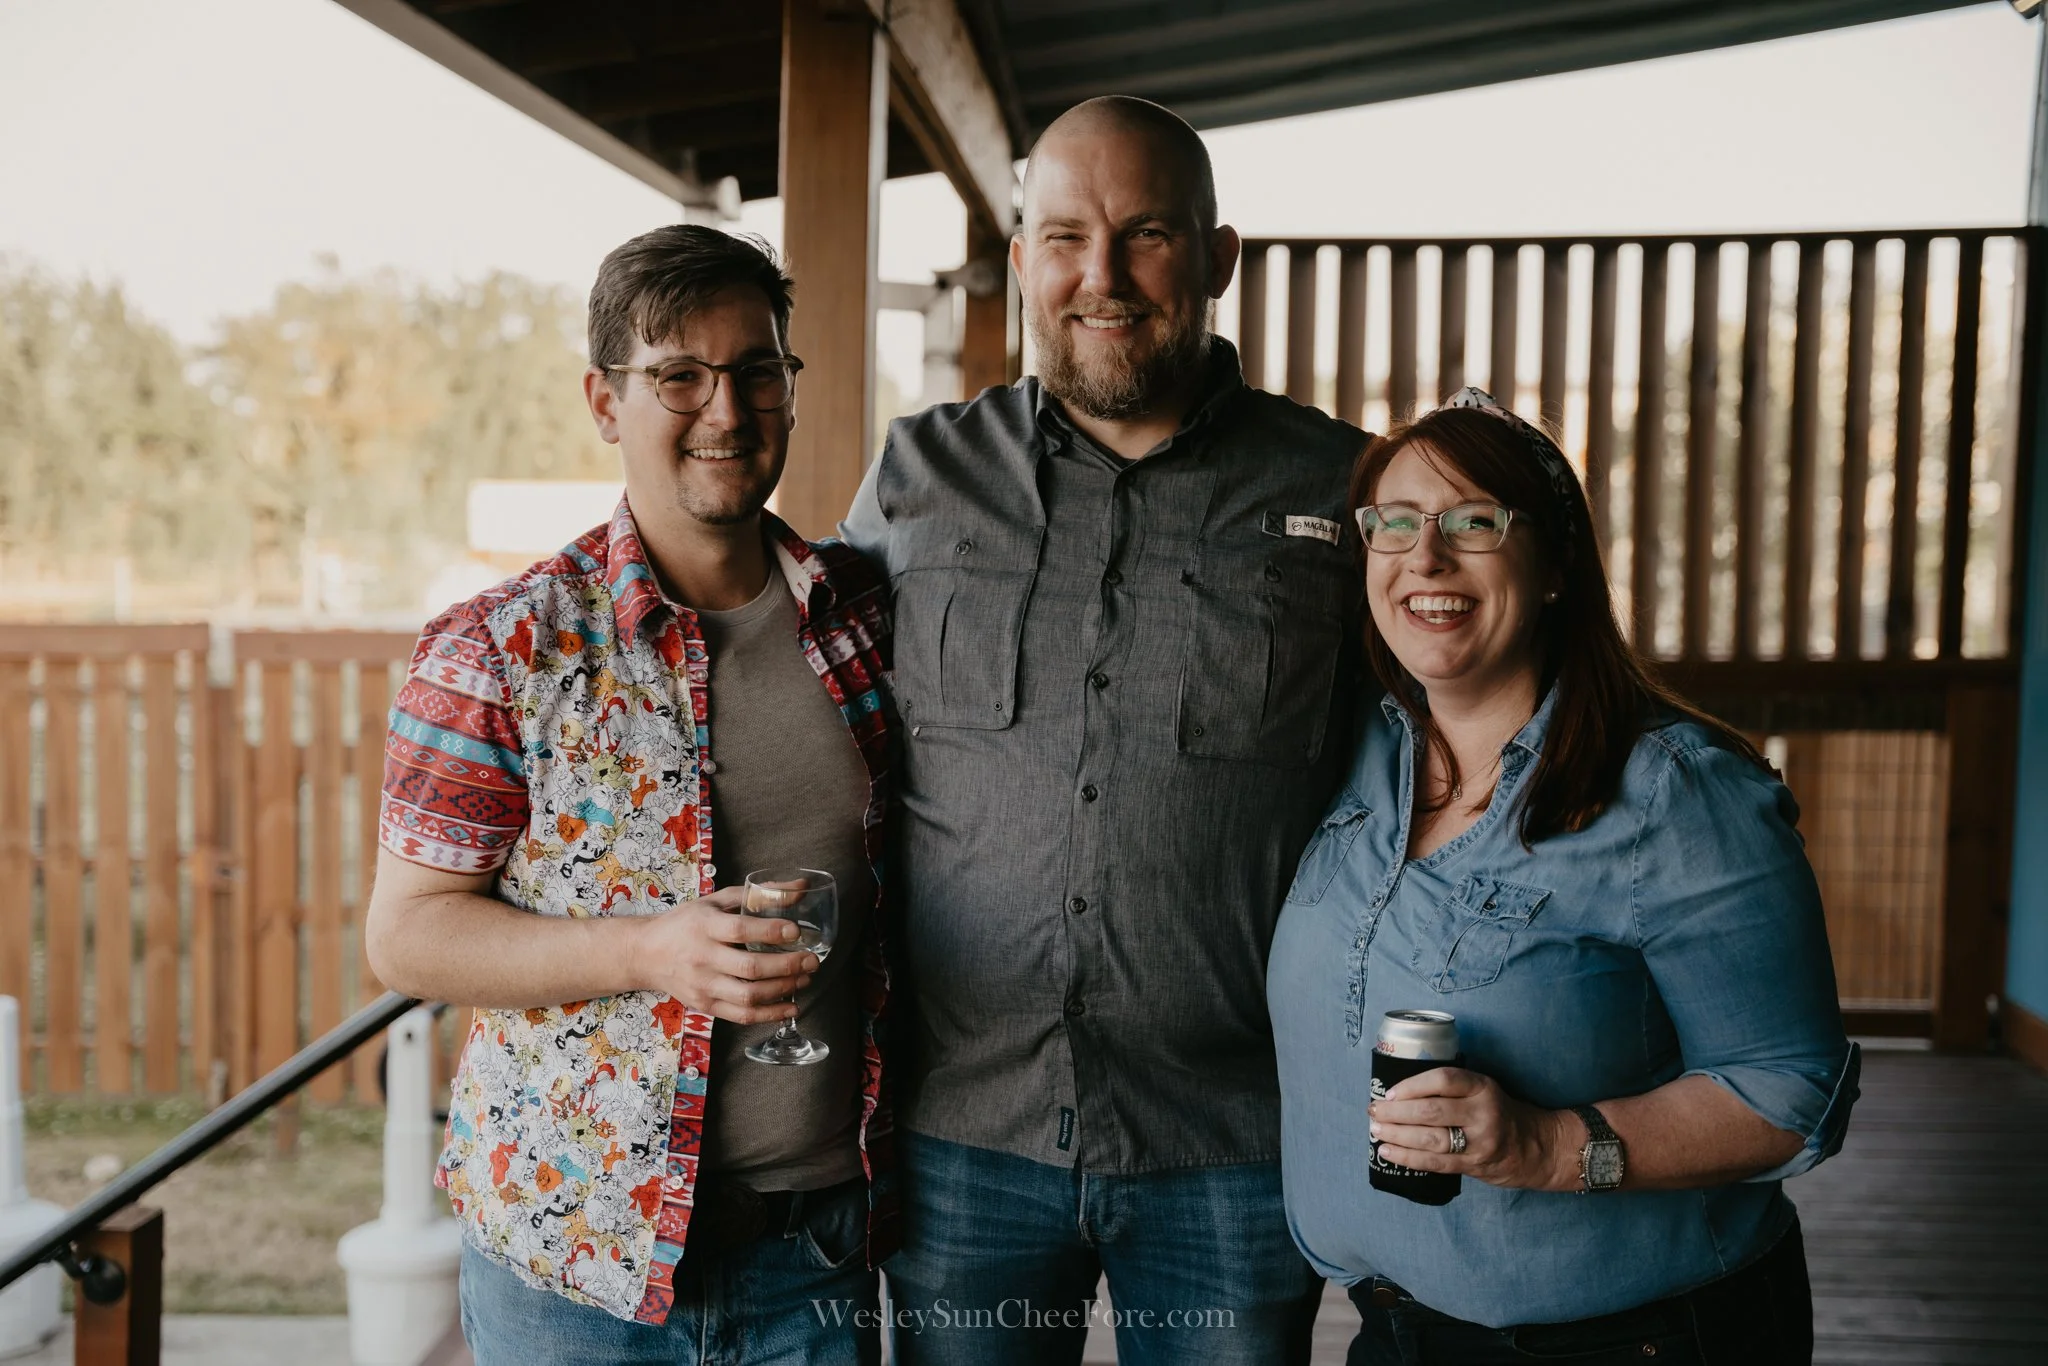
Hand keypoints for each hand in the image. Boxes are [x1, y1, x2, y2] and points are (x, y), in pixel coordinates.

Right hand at [633, 886, 817, 1023]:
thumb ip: (759, 894)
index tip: (796, 930)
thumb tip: (801, 888)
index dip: (770, 931)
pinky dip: (770, 1014)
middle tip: (811, 960)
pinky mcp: (705, 1005)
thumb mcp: (717, 900)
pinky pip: (741, 1015)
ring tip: (805, 980)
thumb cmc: (686, 922)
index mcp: (704, 926)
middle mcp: (702, 958)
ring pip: (748, 996)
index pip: (740, 930)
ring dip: (783, 990)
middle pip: (749, 968)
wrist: (646, 953)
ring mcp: (703, 985)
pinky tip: (791, 1007)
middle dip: (787, 966)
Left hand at [1369, 1067, 1578, 1191]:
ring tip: (1377, 1130)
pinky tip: (1389, 1152)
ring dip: (1398, 1135)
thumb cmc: (1498, 1113)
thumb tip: (1399, 1093)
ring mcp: (1480, 1141)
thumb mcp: (1482, 1090)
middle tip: (1374, 1111)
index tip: (1389, 1091)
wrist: (1536, 1146)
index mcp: (1482, 1087)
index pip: (1443, 1080)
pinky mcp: (1475, 1165)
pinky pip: (1436, 1162)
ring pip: (1431, 1139)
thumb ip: (1451, 1089)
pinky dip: (1408, 1157)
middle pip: (1431, 1111)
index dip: (1412, 1085)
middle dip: (1396, 1112)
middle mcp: (1483, 1112)